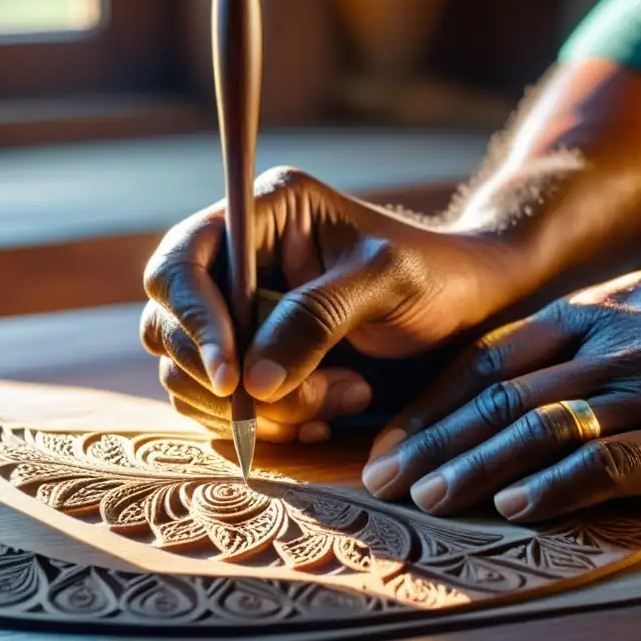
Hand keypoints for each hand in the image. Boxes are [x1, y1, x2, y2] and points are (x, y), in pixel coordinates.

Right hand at [141, 167, 514, 441]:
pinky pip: (224, 409)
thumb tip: (249, 381)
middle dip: (235, 381)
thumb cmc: (435, 276)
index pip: (182, 264)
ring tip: (344, 397)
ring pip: (193, 380)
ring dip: (261, 410)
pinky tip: (325, 420)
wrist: (467, 305)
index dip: (193, 323)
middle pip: (172, 330)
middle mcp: (239, 261)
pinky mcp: (252, 360)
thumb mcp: (385, 282)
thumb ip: (317, 320)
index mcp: (264, 214)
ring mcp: (240, 314)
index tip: (232, 379)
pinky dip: (268, 427)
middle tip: (319, 398)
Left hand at [361, 270, 640, 521]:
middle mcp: (621, 335)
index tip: (390, 440)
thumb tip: (482, 394)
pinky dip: (556, 486)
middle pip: (506, 391)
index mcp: (598, 307)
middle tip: (387, 477)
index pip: (493, 354)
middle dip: (438, 439)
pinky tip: (514, 508)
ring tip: (430, 499)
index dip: (433, 401)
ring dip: (478, 465)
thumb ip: (572, 347)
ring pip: (544, 424)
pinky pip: (609, 461)